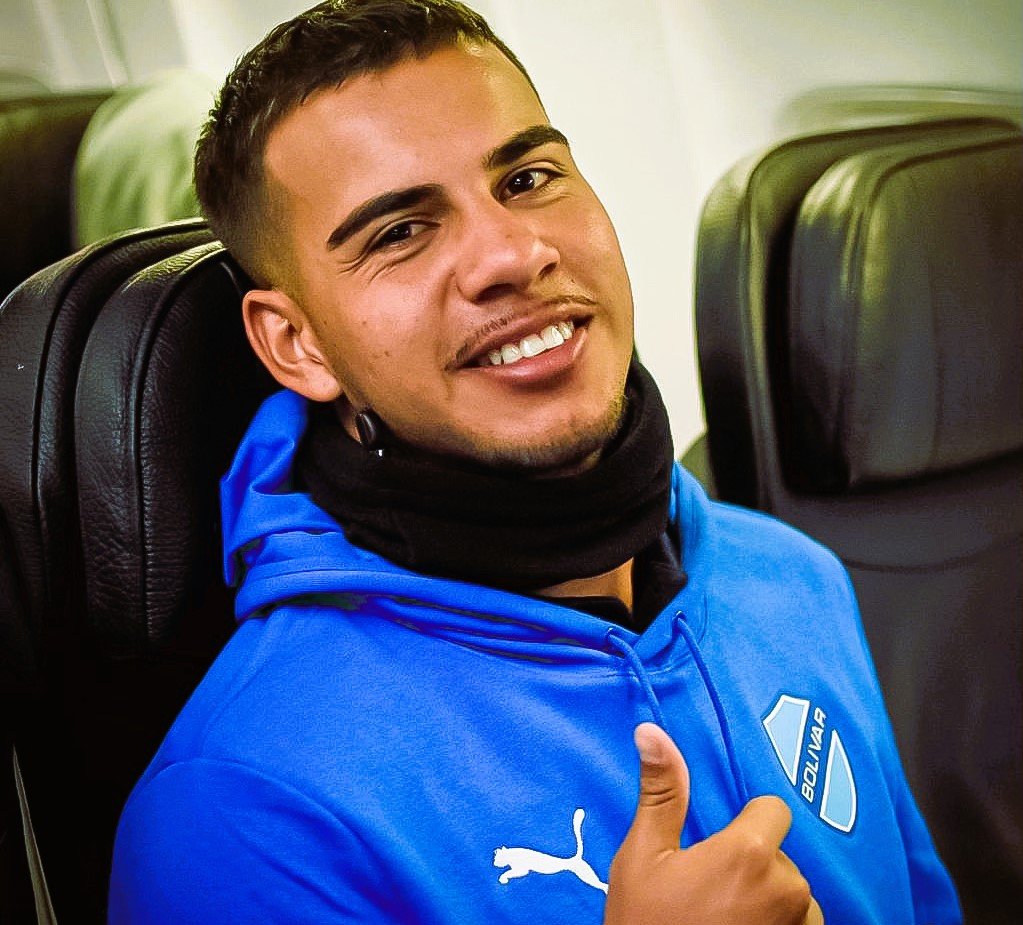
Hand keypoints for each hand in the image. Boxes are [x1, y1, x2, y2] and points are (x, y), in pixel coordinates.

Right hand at [604, 723, 823, 924]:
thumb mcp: (643, 857)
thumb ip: (662, 793)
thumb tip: (652, 731)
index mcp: (751, 853)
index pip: (773, 809)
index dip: (744, 822)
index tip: (716, 846)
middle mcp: (789, 888)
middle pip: (780, 853)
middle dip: (751, 864)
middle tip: (709, 890)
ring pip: (792, 893)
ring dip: (768, 899)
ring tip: (725, 917)